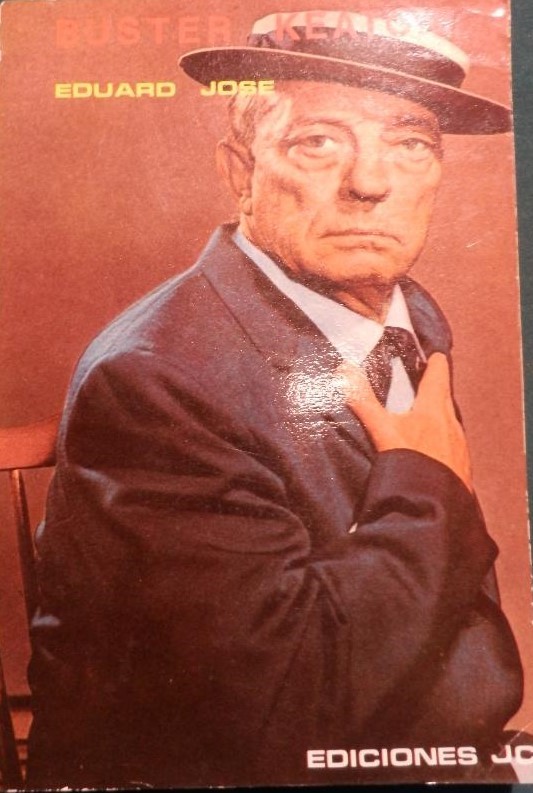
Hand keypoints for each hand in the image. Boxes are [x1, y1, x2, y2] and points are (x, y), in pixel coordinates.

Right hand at [338, 352, 472, 490]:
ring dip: (436, 416)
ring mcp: (458, 445)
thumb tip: (344, 370)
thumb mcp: (382, 430)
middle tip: (421, 382)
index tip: (432, 354)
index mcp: (435, 408)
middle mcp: (452, 423)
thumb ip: (362, 400)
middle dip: (433, 388)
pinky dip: (440, 439)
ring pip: (448, 422)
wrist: (435, 507)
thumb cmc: (412, 465)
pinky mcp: (460, 465)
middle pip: (444, 397)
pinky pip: (450, 444)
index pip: (439, 373)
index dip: (434, 361)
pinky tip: (428, 451)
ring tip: (421, 417)